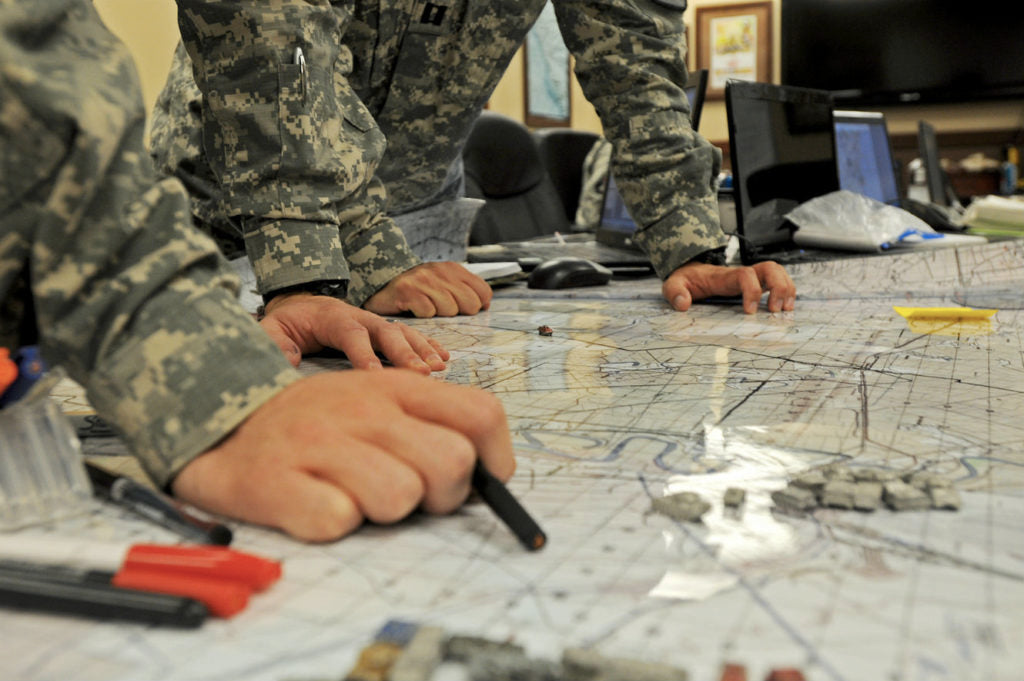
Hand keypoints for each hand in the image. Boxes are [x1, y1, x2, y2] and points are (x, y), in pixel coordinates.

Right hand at [171, 370, 515, 541]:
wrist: (219, 425)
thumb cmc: (314, 426)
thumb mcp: (376, 403)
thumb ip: (431, 427)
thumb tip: (486, 476)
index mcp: (394, 388)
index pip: (481, 415)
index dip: (496, 461)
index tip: (481, 482)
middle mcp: (361, 408)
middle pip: (451, 464)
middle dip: (442, 496)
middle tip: (409, 495)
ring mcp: (318, 442)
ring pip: (400, 498)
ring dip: (382, 511)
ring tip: (352, 493)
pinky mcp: (277, 481)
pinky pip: (338, 521)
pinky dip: (332, 524)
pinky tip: (314, 503)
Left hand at [259, 293, 448, 372]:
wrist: (302, 306)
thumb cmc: (288, 324)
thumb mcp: (271, 330)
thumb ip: (274, 343)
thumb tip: (285, 362)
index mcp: (331, 318)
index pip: (350, 334)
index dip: (363, 354)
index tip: (375, 376)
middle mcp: (359, 317)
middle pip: (385, 332)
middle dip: (404, 352)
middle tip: (420, 373)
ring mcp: (375, 323)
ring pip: (402, 333)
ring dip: (422, 350)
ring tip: (438, 368)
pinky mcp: (384, 332)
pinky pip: (410, 336)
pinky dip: (428, 346)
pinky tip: (444, 358)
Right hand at [364, 262, 492, 317]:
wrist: (384, 281)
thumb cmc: (419, 287)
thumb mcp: (444, 281)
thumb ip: (466, 290)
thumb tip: (486, 304)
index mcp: (453, 269)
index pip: (483, 292)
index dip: (478, 305)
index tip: (464, 308)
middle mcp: (440, 272)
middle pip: (470, 304)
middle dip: (459, 312)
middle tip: (442, 308)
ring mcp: (424, 281)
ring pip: (449, 310)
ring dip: (438, 314)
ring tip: (426, 305)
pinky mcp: (408, 292)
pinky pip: (428, 313)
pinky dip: (422, 315)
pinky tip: (414, 308)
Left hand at [662, 261, 795, 313]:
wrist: (689, 272)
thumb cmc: (685, 279)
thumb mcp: (673, 284)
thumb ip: (674, 292)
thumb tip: (683, 303)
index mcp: (723, 276)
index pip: (745, 275)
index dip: (752, 291)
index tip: (749, 312)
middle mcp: (741, 274)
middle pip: (770, 268)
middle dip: (779, 287)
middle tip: (776, 310)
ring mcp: (750, 278)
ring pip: (777, 273)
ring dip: (787, 290)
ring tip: (786, 310)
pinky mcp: (754, 284)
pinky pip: (776, 282)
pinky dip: (786, 293)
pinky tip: (785, 308)